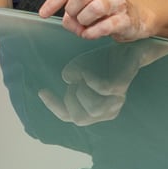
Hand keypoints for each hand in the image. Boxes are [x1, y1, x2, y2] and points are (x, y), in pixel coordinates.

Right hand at [38, 42, 167, 124]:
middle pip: (80, 118)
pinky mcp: (121, 87)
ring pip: (93, 109)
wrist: (125, 50)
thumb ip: (71, 76)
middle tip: (73, 83)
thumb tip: (68, 79)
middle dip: (71, 100)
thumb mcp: (79, 68)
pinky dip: (91, 81)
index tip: (42, 91)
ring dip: (82, 91)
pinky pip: (103, 91)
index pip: (69, 116)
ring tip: (82, 76)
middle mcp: (106, 111)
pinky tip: (85, 72)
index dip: (54, 106)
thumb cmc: (101, 62)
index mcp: (94, 110)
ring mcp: (115, 101)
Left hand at [39, 0, 153, 41]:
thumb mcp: (85, 7)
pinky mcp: (126, 19)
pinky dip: (93, 33)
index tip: (44, 14)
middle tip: (76, 20)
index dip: (54, 1)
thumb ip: (72, 11)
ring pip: (95, 8)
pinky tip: (90, 34)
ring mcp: (119, 2)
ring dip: (84, 22)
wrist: (135, 19)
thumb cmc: (105, 12)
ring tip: (85, 27)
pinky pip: (106, 26)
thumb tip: (67, 20)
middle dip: (72, 11)